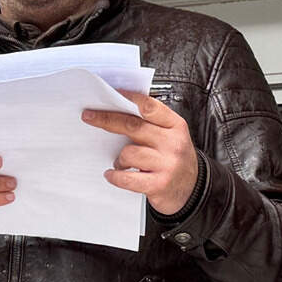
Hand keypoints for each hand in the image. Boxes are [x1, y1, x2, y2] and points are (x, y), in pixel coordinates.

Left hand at [83, 91, 200, 216]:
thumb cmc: (174, 159)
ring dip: (119, 158)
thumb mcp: (170, 136)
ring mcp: (166, 164)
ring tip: (120, 162)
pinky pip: (128, 179)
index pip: (150, 107)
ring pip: (129, 153)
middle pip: (133, 126)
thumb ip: (150, 124)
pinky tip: (112, 174)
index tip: (112, 93)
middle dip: (107, 120)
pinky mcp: (158, 184)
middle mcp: (172, 143)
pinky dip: (115, 176)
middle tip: (89, 116)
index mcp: (175, 126)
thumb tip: (118, 110)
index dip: (130, 98)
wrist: (192, 188)